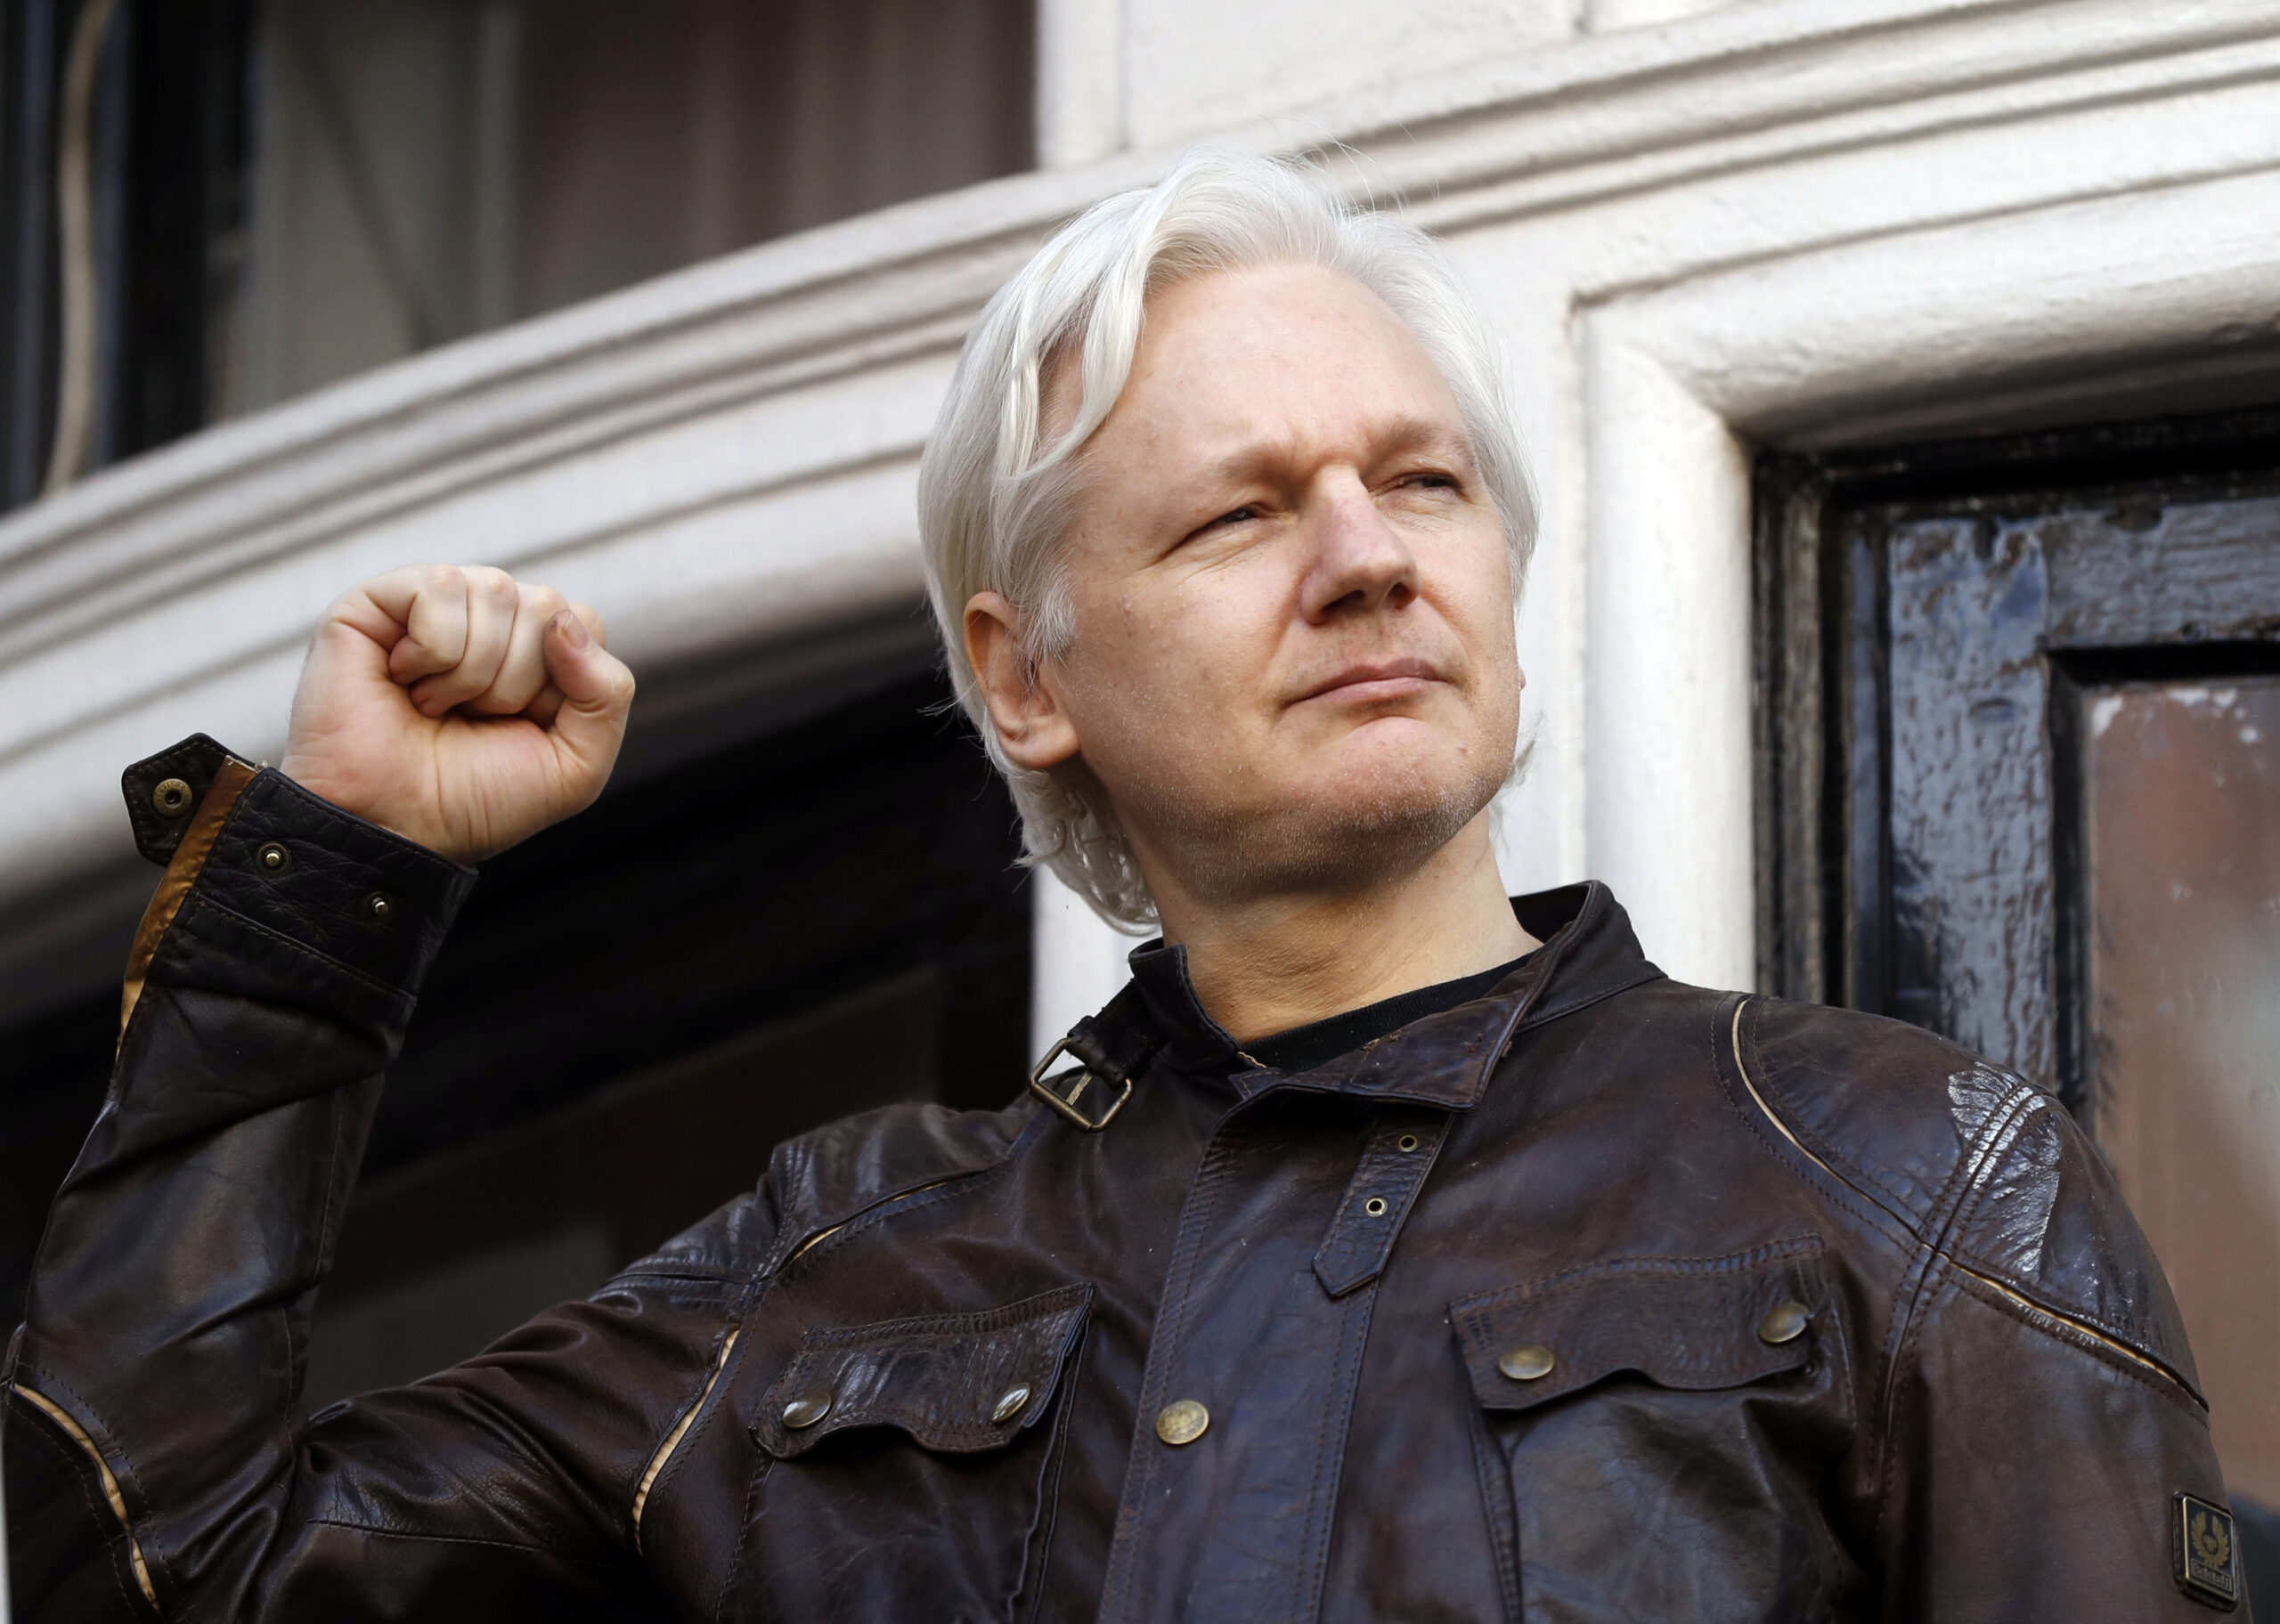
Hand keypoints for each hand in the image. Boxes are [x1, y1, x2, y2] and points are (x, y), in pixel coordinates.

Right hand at [279, 565, 635, 861]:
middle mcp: (489, 618)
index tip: (518, 727)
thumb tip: (565, 621)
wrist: (393, 826)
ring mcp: (435, 605)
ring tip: (433, 706)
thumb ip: (608, 692)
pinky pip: (441, 586)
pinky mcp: (379, 600)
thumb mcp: (577, 763)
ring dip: (472, 672)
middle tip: (469, 720)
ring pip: (497, 591)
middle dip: (516, 682)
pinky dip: (432, 650)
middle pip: (546, 606)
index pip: (583, 622)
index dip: (561, 686)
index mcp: (536, 650)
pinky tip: (402, 678)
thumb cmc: (477, 799)